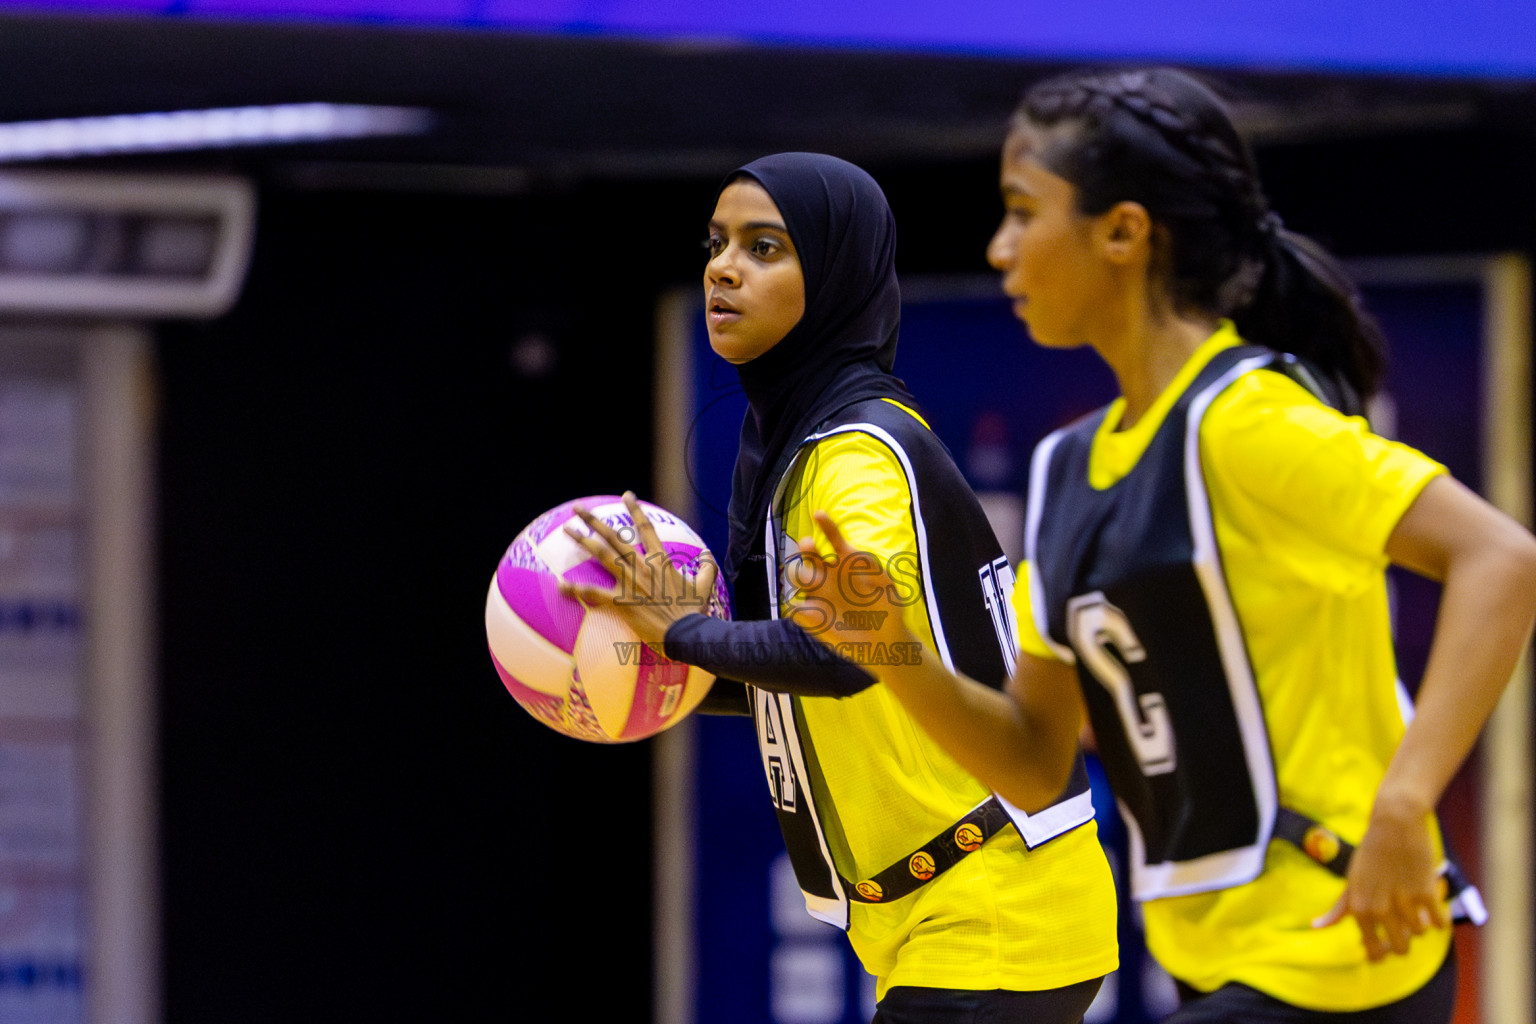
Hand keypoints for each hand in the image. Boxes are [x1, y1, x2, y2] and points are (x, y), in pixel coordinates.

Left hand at [557, 491, 718, 647]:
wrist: (687, 634)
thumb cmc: (694, 612)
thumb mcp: (704, 586)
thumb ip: (707, 567)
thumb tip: (708, 554)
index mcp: (661, 561)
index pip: (647, 528)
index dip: (636, 510)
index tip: (627, 496)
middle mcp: (642, 566)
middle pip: (614, 537)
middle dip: (594, 520)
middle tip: (578, 508)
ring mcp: (630, 583)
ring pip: (602, 555)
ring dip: (582, 541)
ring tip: (567, 530)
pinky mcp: (621, 602)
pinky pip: (594, 593)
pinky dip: (576, 589)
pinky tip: (560, 585)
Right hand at [787, 509, 918, 656]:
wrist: (884, 641)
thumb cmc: (888, 610)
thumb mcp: (889, 590)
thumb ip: (877, 574)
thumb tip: (859, 558)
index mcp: (846, 563)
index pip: (833, 539)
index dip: (826, 526)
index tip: (819, 514)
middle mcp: (828, 576)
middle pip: (809, 555)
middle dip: (807, 548)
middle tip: (809, 545)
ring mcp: (818, 595)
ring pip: (797, 577)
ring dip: (797, 573)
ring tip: (806, 576)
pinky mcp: (812, 618)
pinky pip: (796, 610)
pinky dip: (797, 608)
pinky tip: (809, 612)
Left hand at [1312, 795, 1450, 959]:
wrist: (1394, 823)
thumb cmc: (1371, 852)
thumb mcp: (1351, 880)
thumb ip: (1340, 908)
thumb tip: (1317, 926)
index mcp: (1358, 908)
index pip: (1372, 949)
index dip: (1381, 953)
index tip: (1386, 948)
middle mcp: (1379, 908)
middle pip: (1400, 948)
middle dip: (1405, 942)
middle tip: (1405, 927)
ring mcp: (1403, 902)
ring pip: (1420, 934)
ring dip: (1422, 924)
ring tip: (1417, 907)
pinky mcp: (1426, 893)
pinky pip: (1440, 923)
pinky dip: (1441, 919)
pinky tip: (1435, 907)